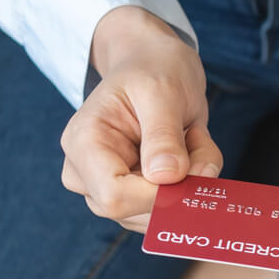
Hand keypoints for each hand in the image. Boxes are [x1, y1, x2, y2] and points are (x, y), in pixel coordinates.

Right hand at [61, 6, 221, 231]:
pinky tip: (190, 150)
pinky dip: (195, 183)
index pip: (113, 197)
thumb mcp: (162, 92)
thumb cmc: (154, 70)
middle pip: (136, 212)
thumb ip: (164, 136)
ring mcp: (110, 187)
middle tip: (194, 139)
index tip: (189, 167)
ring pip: (158, 215)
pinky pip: (171, 208)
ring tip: (190, 137)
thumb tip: (166, 178)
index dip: (158, 195)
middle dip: (179, 185)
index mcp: (83, 144)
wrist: (156, 64)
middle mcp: (88, 172)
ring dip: (191, 182)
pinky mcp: (135, 195)